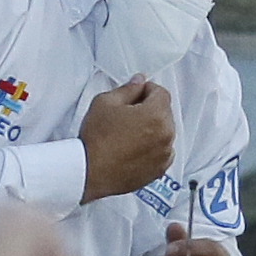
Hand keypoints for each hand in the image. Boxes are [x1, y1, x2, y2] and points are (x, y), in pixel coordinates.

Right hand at [78, 79, 174, 199]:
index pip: (161, 93)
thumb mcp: (105, 103)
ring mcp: (164, 154)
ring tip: (128, 135)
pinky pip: (162, 152)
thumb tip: (138, 83)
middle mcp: (166, 135)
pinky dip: (152, 148)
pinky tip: (133, 149)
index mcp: (156, 115)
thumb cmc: (96, 141)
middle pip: (164, 112)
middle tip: (127, 115)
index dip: (146, 90)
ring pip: (164, 132)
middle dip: (149, 110)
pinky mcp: (159, 169)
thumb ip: (127, 89)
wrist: (89, 173)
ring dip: (152, 129)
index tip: (135, 94)